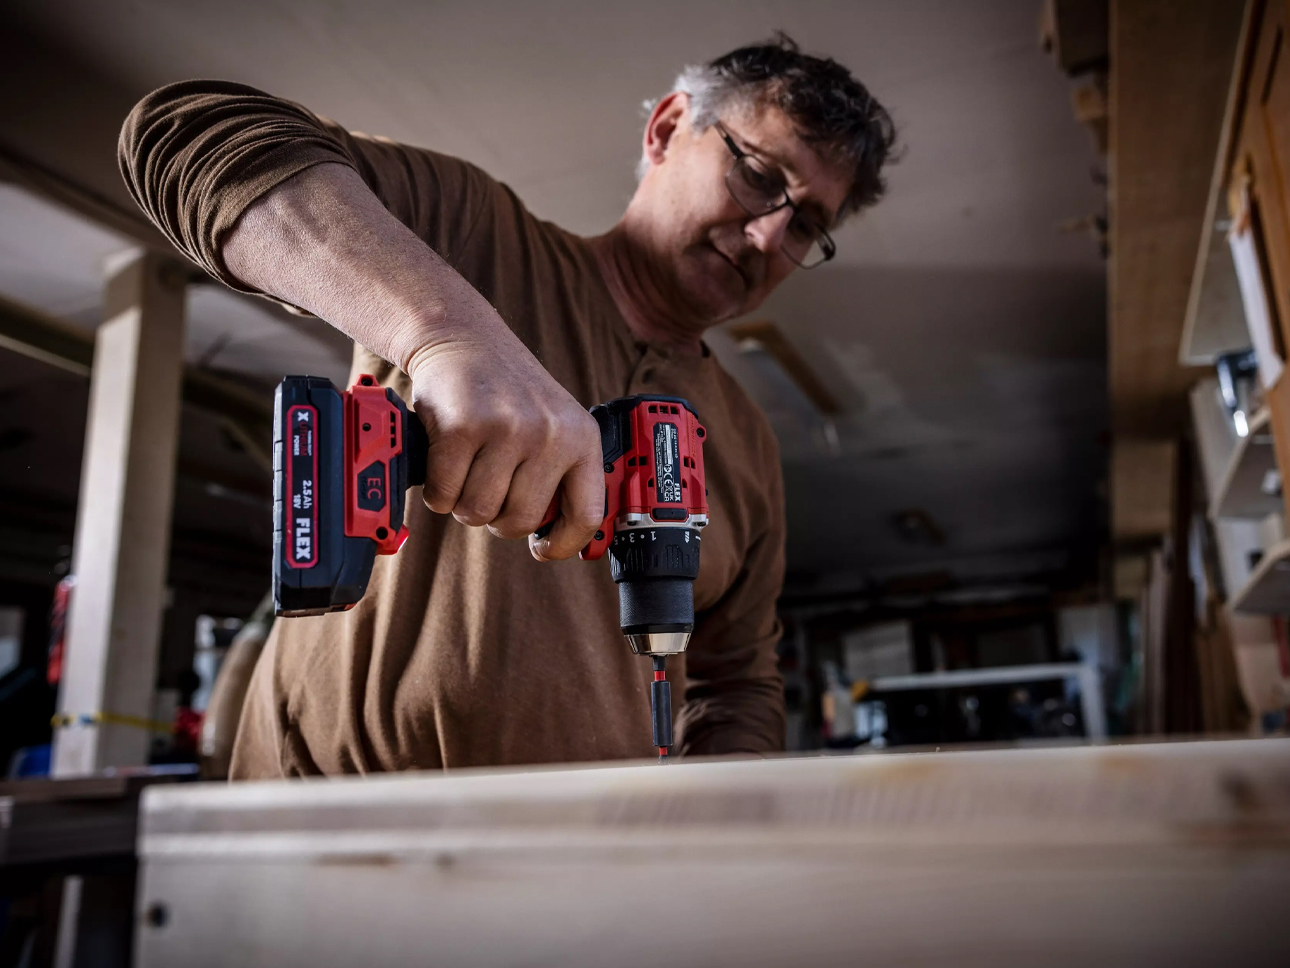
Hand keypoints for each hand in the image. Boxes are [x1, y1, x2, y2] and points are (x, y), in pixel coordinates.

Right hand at [405, 323, 603, 560]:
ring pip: (478, 512)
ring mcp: (506, 428)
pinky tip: (444, 462)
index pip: (586, 515)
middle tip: (488, 491)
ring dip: (463, 503)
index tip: (543, 550)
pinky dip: (437, 490)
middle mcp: (550, 433)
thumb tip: (555, 539)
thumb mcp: (554, 423)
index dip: (563, 544)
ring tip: (466, 471)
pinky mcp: (462, 427)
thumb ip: (560, 473)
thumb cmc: (507, 391)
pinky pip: (444, 494)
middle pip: (519, 521)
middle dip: (497, 518)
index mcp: (581, 437)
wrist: (463, 337)